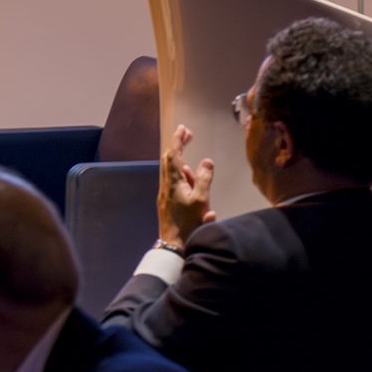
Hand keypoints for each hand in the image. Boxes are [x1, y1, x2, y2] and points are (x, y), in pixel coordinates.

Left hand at [158, 123, 215, 247]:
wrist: (174, 244)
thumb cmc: (189, 222)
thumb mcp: (201, 200)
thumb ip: (204, 179)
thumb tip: (206, 161)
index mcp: (173, 182)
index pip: (174, 155)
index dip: (178, 140)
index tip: (183, 128)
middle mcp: (165, 185)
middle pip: (169, 159)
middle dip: (178, 145)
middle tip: (188, 135)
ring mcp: (164, 193)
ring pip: (170, 170)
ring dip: (180, 161)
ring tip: (190, 160)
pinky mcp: (166, 201)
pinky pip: (172, 181)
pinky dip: (180, 174)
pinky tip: (189, 179)